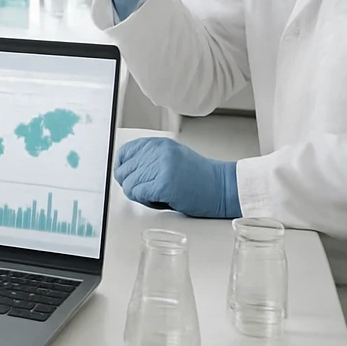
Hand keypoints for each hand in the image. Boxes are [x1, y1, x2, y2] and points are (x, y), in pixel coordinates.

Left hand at [115, 137, 239, 218]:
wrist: (222, 188)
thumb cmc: (198, 177)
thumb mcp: (170, 158)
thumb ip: (148, 160)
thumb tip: (123, 170)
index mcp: (158, 143)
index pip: (124, 153)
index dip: (124, 169)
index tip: (129, 178)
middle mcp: (158, 151)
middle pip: (124, 172)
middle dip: (134, 185)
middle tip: (150, 190)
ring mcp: (161, 167)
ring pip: (130, 185)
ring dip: (141, 195)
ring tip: (159, 195)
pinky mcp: (164, 184)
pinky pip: (139, 194)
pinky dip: (147, 202)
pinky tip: (162, 200)